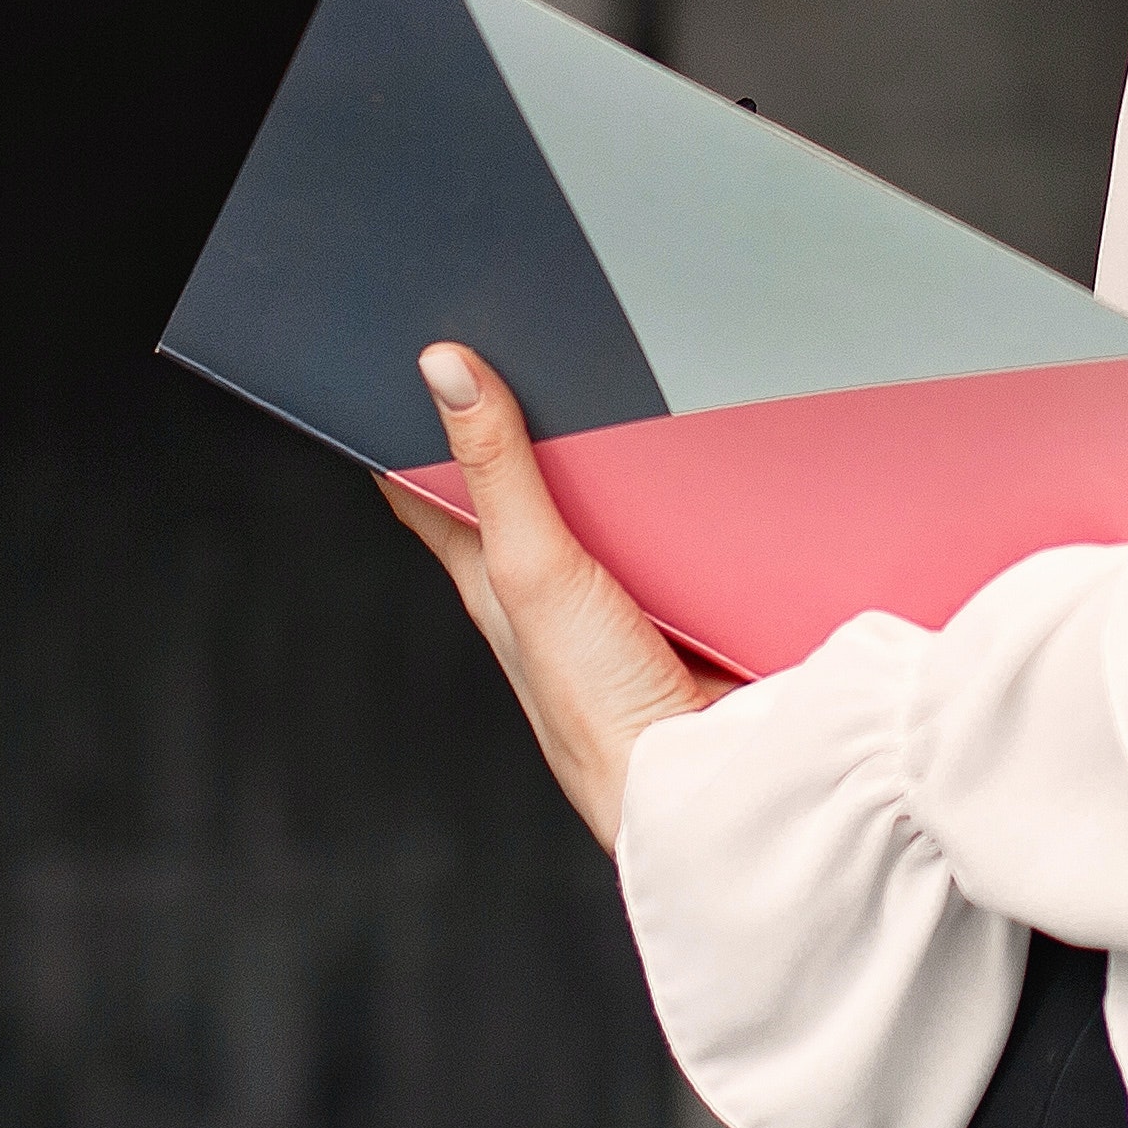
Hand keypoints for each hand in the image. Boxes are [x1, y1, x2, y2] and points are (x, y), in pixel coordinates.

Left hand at [380, 340, 717, 847]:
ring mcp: (625, 591)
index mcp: (493, 578)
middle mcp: (552, 583)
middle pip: (532, 484)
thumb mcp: (533, 570)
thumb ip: (497, 471)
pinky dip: (695, 497)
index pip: (435, 491)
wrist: (708, 784)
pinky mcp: (691, 597)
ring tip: (640, 382)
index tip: (412, 365)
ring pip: (614, 501)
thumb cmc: (597, 707)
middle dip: (536, 423)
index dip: (417, 432)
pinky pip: (688, 528)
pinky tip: (715, 462)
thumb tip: (444, 369)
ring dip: (627, 458)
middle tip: (541, 343)